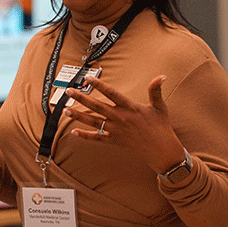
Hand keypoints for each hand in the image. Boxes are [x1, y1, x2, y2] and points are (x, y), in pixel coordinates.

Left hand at [63, 75, 185, 174]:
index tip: (87, 78)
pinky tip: (74, 132)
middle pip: (97, 106)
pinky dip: (85, 136)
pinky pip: (97, 138)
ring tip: (65, 110)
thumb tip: (161, 76)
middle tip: (69, 91)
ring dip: (78, 116)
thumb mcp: (159, 106)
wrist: (161, 150)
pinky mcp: (114, 140)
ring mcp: (116, 130)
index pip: (111, 93)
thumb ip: (155, 90)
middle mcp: (120, 118)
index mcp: (130, 107)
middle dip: (81, 98)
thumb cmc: (161, 126)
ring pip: (93, 122)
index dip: (99, 85)